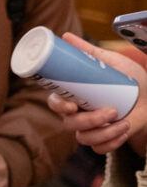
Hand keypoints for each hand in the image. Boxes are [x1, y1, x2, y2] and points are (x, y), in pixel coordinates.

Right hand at [44, 33, 146, 155]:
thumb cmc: (129, 78)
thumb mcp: (110, 62)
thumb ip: (88, 51)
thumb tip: (65, 36)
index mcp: (73, 96)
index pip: (56, 103)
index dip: (59, 106)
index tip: (72, 105)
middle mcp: (77, 114)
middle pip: (69, 124)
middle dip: (88, 121)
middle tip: (110, 111)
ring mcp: (90, 129)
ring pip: (85, 139)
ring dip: (104, 133)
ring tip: (123, 122)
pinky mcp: (105, 140)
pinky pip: (100, 149)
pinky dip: (112, 142)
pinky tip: (124, 130)